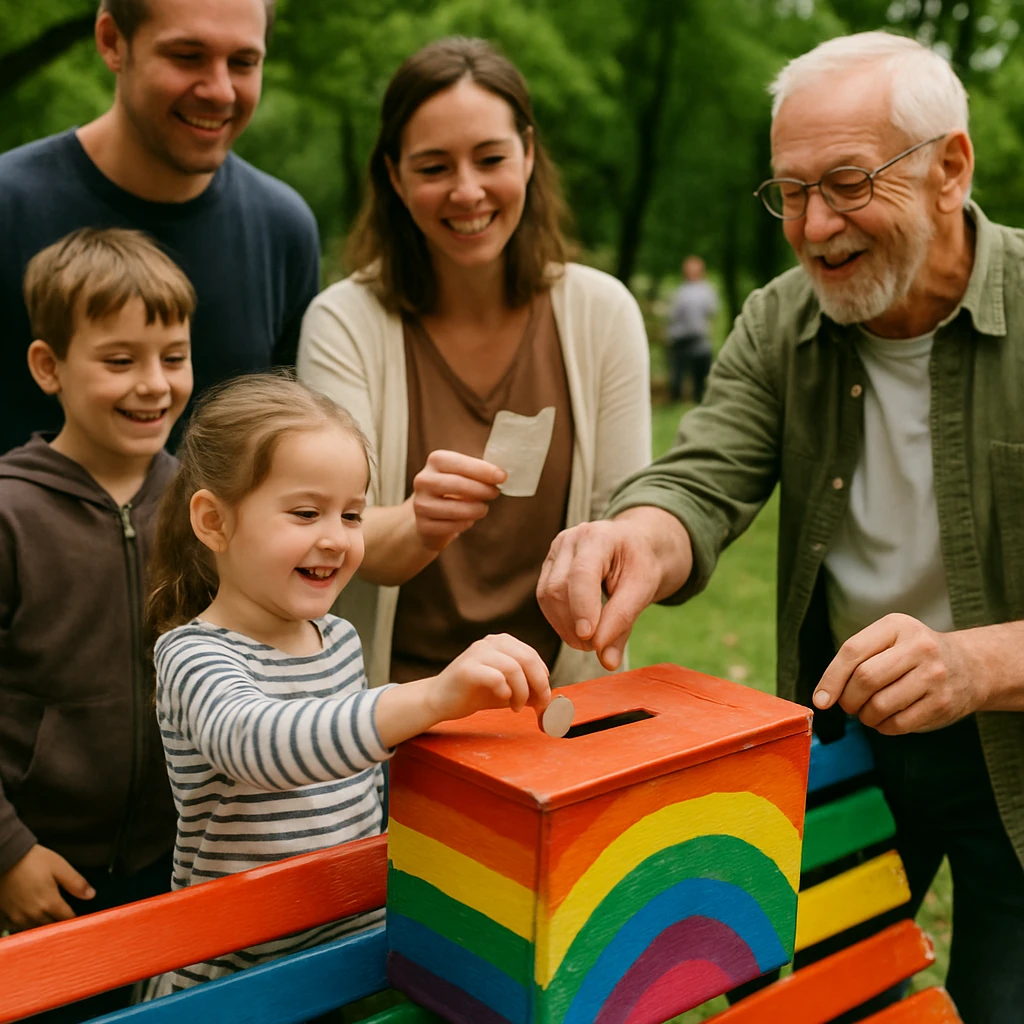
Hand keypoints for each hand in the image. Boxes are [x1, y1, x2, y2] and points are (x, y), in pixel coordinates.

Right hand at [0, 845, 94, 929]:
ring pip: (35, 929)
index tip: (79, 916)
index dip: (75, 918)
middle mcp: (34, 914)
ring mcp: (18, 916)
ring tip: (50, 918)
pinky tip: (31, 917)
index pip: (67, 918)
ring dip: (44, 926)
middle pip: (51, 926)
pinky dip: (27, 925)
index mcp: (49, 903)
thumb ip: (76, 883)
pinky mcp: (7, 915)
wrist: (6, 858)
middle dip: (59, 923)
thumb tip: (91, 895)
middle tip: (64, 917)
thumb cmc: (32, 860)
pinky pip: (19, 928)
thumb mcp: (59, 866)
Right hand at [412, 450, 505, 550]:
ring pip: (455, 509)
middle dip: (482, 490)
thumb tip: (500, 475)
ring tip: (482, 508)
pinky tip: (467, 520)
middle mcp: (423, 480)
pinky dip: (464, 524)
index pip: (460, 463)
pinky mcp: (423, 526)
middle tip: (495, 493)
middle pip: (457, 484)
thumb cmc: (453, 490)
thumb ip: (479, 472)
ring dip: (475, 510)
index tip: (502, 477)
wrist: (428, 515)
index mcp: (435, 461)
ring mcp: (420, 504)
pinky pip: (450, 527)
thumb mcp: (463, 475)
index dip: (483, 470)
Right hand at [430, 634, 551, 722]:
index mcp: (502, 642)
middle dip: (539, 685)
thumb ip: (527, 691)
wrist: (439, 700)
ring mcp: (477, 653)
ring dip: (522, 691)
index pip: (532, 655)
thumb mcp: (507, 691)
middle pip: (527, 658)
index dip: (543, 678)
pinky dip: (505, 691)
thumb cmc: (473, 693)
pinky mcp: (467, 668)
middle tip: (540, 705)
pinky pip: (496, 677)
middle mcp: (490, 642)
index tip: (545, 699)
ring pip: (513, 667)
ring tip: (516, 707)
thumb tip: (551, 700)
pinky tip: (503, 699)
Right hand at [538, 509, 690, 670]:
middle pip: (558, 587)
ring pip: (546, 595)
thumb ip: (623, 621)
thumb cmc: (640, 564)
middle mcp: (570, 539)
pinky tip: (576, 630)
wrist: (634, 547)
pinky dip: (558, 620)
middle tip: (593, 647)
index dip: (582, 608)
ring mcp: (556, 551)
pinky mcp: (549, 566)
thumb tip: (606, 661)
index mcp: (599, 537)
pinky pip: (544, 599)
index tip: (589, 638)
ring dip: (563, 627)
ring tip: (586, 642)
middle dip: (573, 624)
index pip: (582, 574)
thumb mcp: (644, 589)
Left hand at [813, 613, 980, 733]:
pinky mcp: (943, 703)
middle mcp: (919, 647)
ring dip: (865, 716)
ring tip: (867, 713)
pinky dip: (883, 727)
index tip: (820, 700)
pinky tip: (885, 720)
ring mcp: (934, 675)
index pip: (852, 651)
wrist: (970, 666)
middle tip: (848, 706)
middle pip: (865, 679)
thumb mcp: (889, 640)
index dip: (831, 678)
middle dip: (848, 700)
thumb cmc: (913, 655)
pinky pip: (899, 723)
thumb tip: (824, 696)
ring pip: (880, 705)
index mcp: (897, 626)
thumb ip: (857, 658)